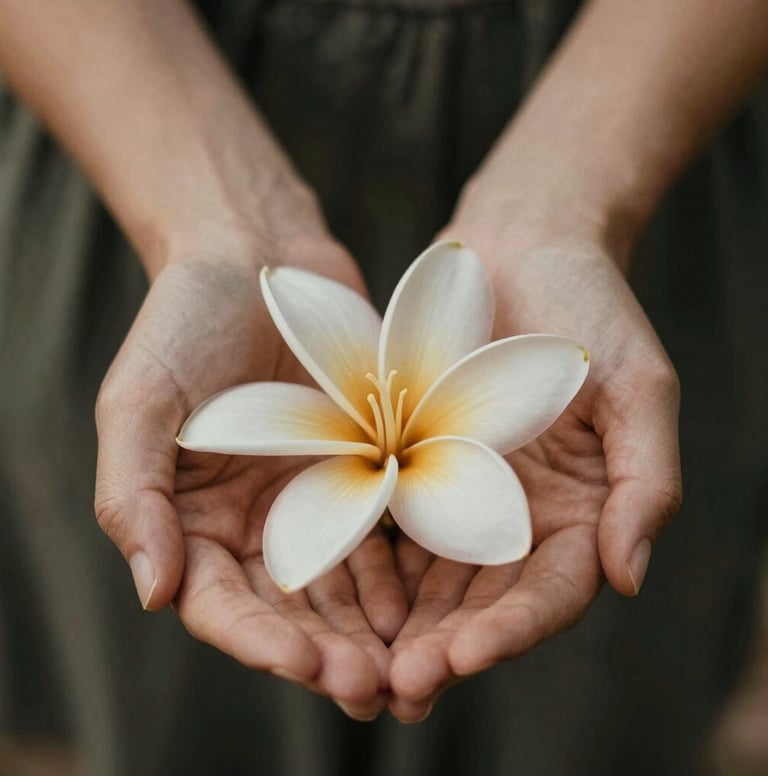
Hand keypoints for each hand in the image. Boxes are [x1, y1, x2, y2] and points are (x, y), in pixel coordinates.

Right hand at [94, 239, 407, 719]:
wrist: (257, 256)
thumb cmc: (184, 321)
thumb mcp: (140, 401)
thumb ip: (133, 493)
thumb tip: (152, 592)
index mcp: (192, 519)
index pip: (220, 604)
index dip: (259, 642)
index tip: (305, 665)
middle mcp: (254, 522)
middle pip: (289, 612)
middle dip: (328, 653)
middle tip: (371, 687)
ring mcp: (311, 499)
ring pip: (343, 588)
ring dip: (373, 630)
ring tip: (411, 665)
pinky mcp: (360, 472)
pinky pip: (382, 534)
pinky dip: (401, 572)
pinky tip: (428, 599)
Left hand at [387, 229, 681, 721]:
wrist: (519, 245)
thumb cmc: (589, 305)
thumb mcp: (637, 385)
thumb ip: (646, 481)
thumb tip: (631, 576)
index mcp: (580, 509)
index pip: (551, 590)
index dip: (513, 630)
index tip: (465, 657)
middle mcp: (518, 513)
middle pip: (483, 601)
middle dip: (444, 646)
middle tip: (398, 686)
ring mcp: (462, 490)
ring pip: (430, 578)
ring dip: (398, 625)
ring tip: (360, 667)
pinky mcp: (413, 462)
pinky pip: (388, 522)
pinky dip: (368, 563)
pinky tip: (336, 595)